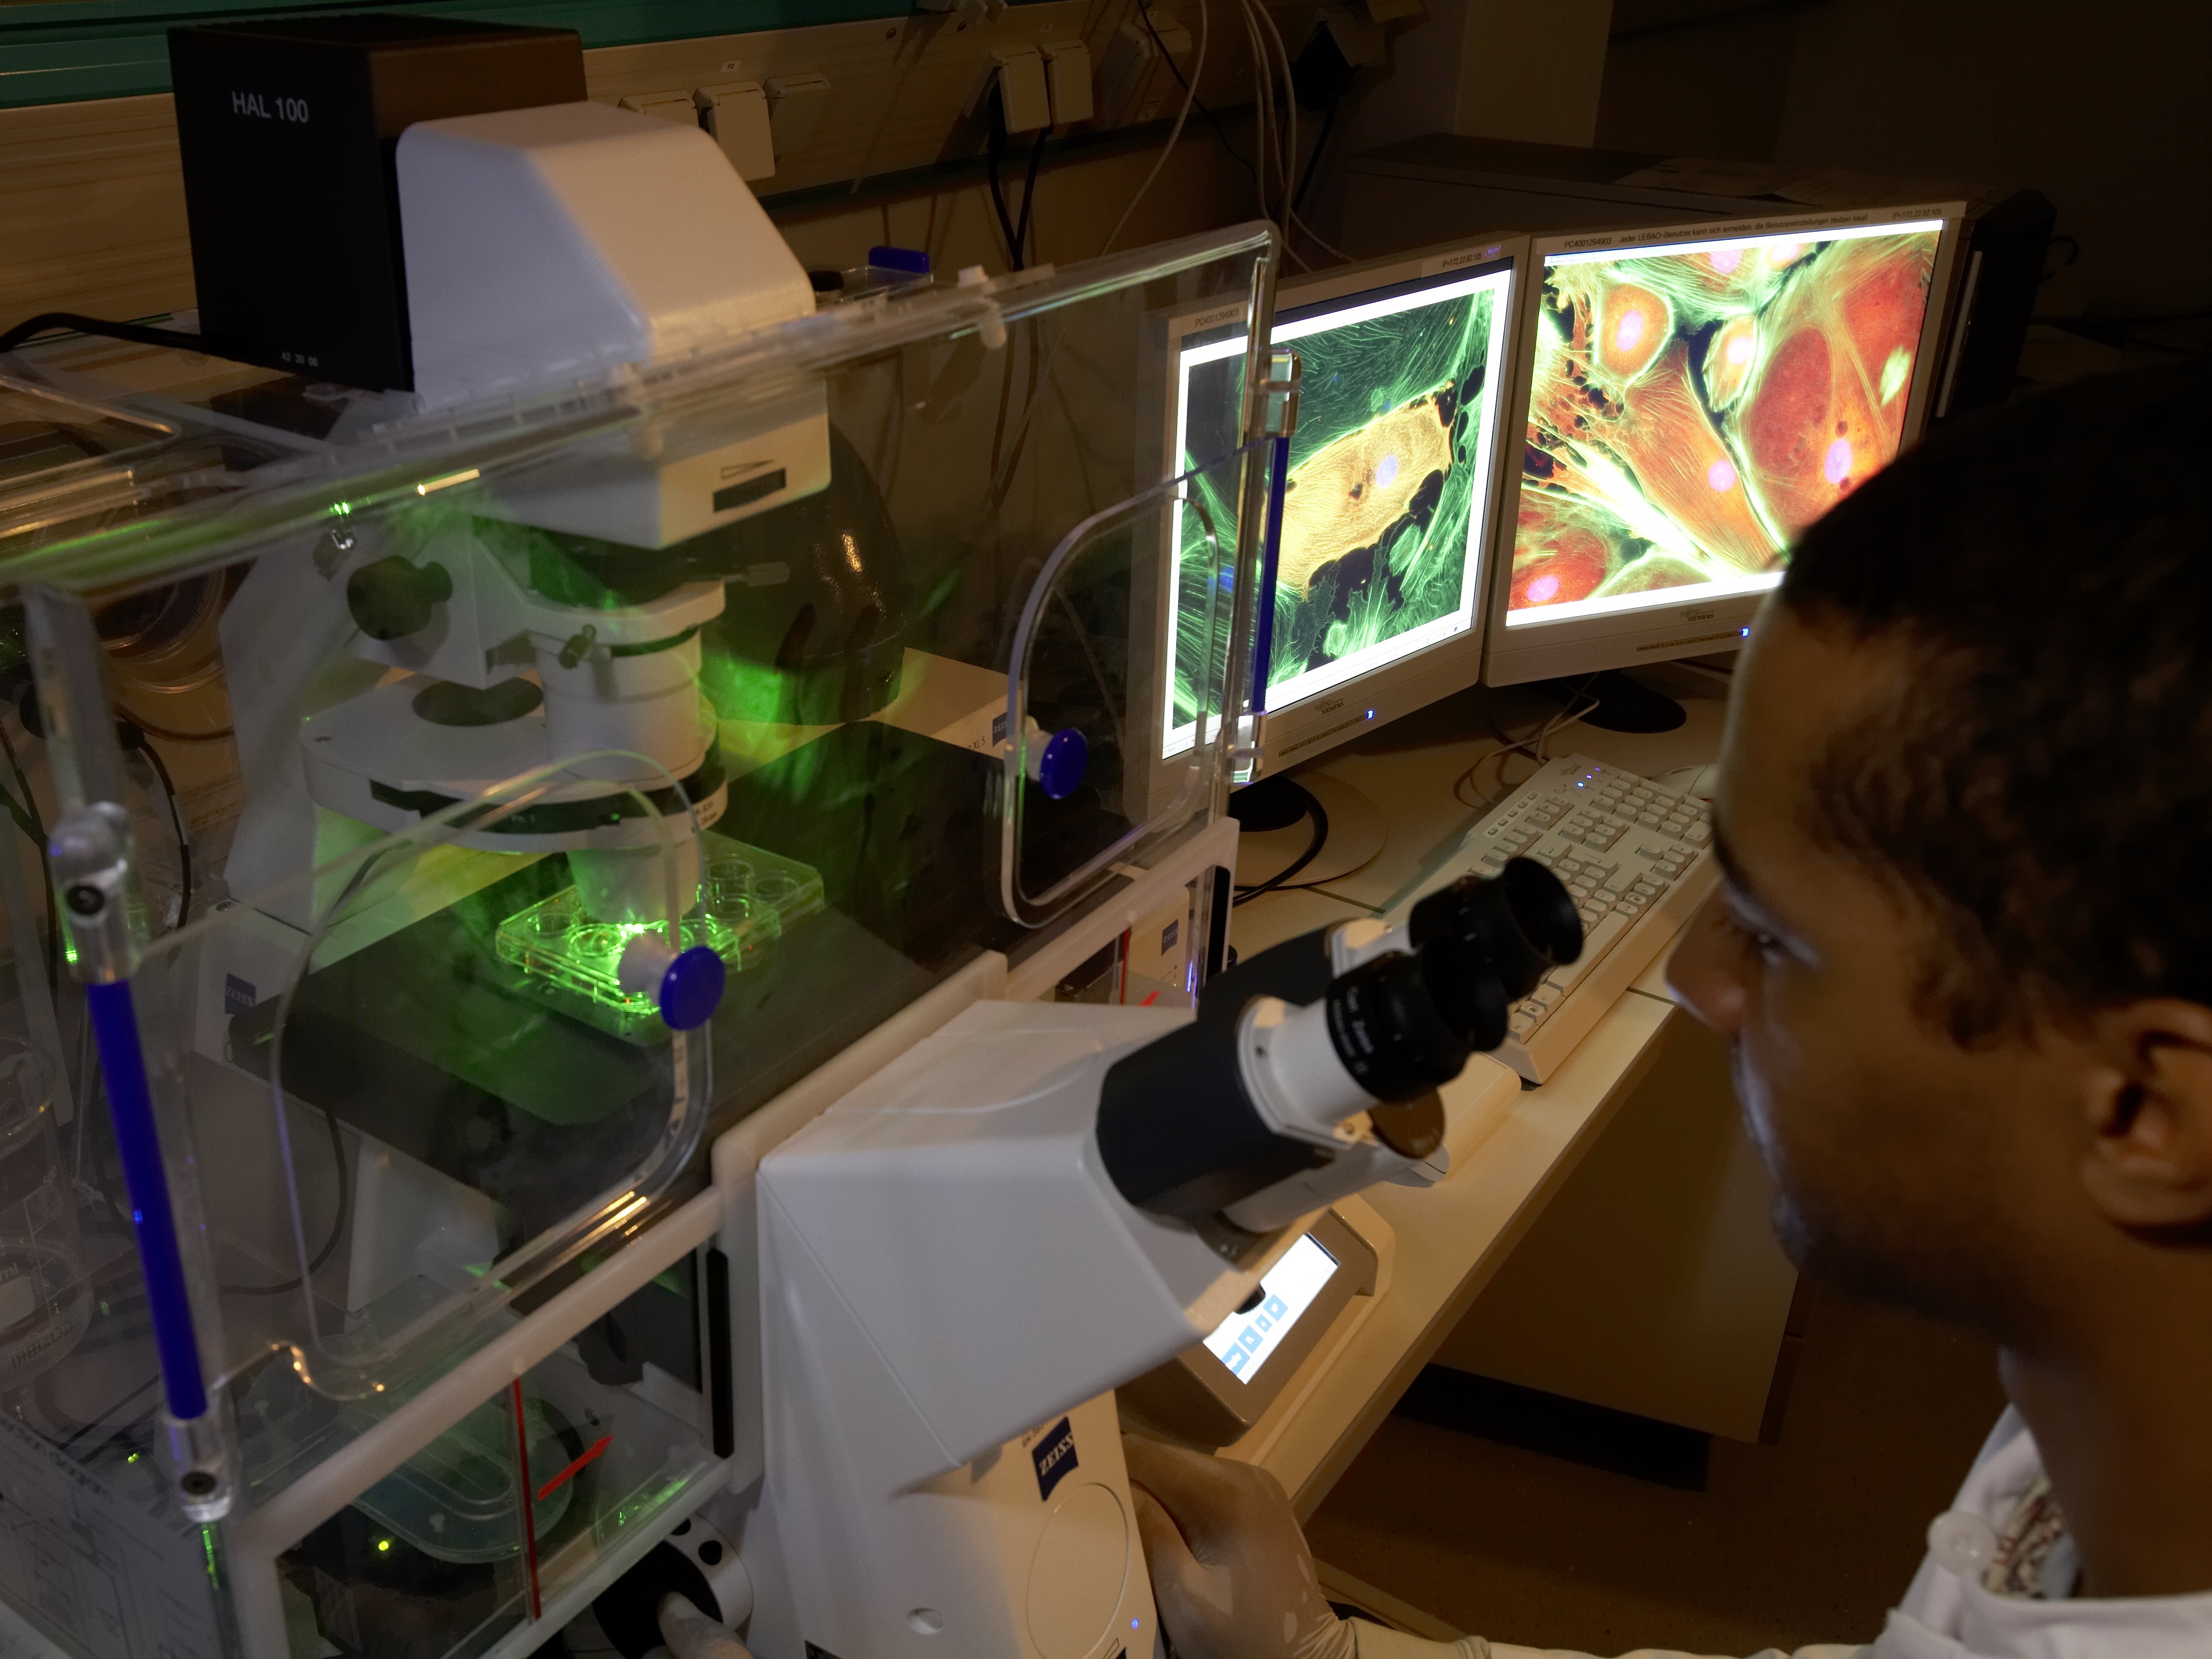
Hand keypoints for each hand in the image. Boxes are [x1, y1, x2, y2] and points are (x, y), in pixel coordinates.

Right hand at [1124, 1433, 1354, 1658]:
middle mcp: (1246, 1474)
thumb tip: (1118, 1488)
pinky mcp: (1263, 1497)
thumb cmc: (1240, 1636)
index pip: (1148, 1454)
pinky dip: (1183, 1502)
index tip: (1080, 1490)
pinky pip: (1206, 1484)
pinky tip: (1175, 1537)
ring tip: (1139, 1533)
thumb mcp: (1182, 1599)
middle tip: (1104, 1518)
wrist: (1303, 1655)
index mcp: (1225, 1495)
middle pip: (1166, 1457)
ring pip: (1184, 1469)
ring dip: (1157, 1493)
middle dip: (1132, 1482)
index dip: (1110, 1466)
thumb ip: (1149, 1536)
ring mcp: (1259, 1483)